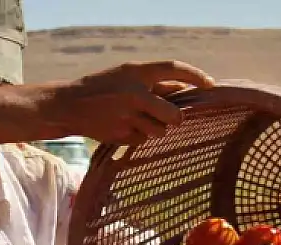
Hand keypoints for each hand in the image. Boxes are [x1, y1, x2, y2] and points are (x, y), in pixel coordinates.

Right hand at [43, 61, 215, 144]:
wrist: (69, 105)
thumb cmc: (104, 88)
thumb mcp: (127, 76)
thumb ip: (154, 83)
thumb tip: (185, 89)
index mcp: (136, 72)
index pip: (173, 68)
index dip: (195, 76)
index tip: (211, 85)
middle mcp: (133, 93)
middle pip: (173, 114)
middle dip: (176, 119)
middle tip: (174, 118)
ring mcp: (127, 116)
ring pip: (159, 130)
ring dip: (155, 128)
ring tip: (138, 120)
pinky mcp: (120, 135)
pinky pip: (143, 140)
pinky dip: (139, 136)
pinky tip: (124, 127)